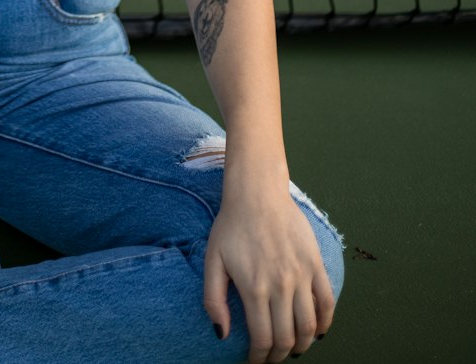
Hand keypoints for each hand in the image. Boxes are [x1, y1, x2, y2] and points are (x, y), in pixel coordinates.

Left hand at [204, 186, 334, 361]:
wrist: (257, 192)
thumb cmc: (231, 226)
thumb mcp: (212, 260)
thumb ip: (213, 300)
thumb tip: (222, 335)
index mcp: (254, 287)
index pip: (262, 339)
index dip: (260, 357)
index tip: (255, 360)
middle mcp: (280, 285)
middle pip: (286, 338)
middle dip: (279, 355)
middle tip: (272, 356)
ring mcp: (301, 275)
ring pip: (309, 326)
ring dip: (303, 345)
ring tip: (293, 348)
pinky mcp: (315, 263)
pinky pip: (327, 302)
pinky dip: (325, 322)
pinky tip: (318, 330)